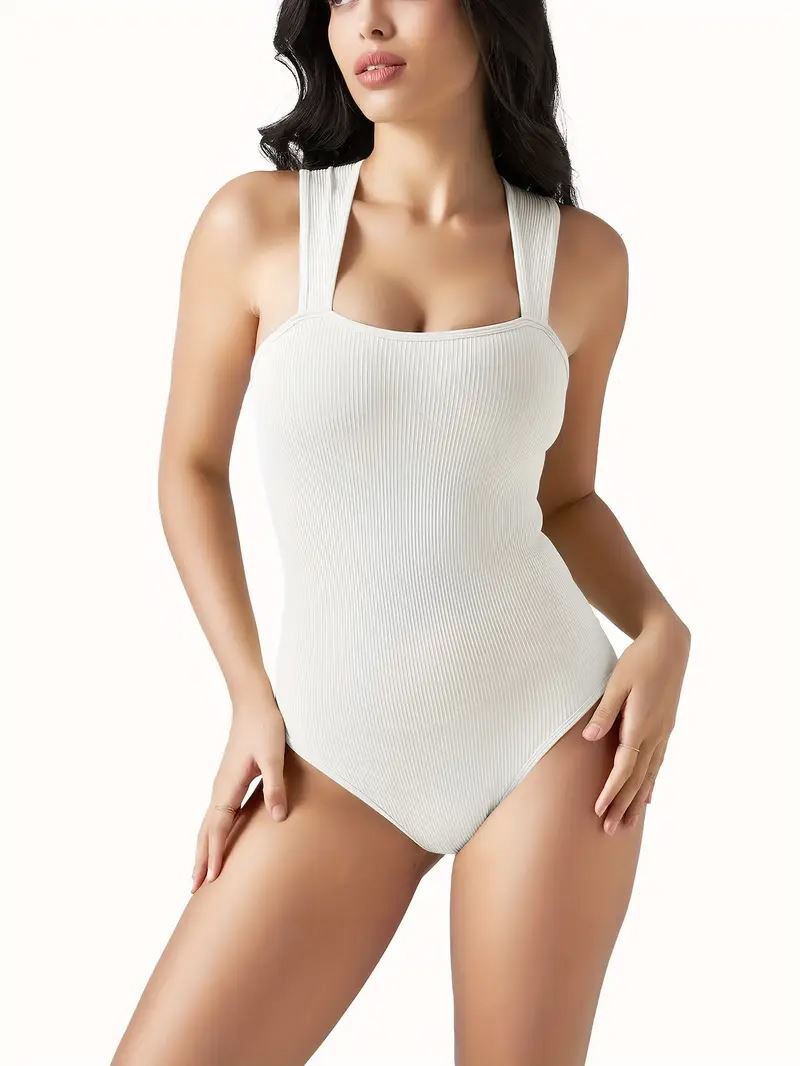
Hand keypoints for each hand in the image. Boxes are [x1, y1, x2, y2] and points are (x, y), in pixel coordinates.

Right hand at [191, 683, 287, 892]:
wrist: (254, 703)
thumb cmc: (265, 727)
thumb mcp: (274, 756)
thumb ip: (276, 786)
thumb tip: (276, 818)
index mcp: (229, 786)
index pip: (218, 828)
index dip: (215, 854)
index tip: (212, 880)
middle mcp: (221, 788)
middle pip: (206, 831)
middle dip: (201, 859)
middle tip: (194, 888)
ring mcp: (224, 784)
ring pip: (209, 822)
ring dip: (204, 847)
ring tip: (201, 870)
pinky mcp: (231, 779)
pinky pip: (219, 813)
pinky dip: (214, 831)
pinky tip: (221, 836)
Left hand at [582, 611, 689, 835]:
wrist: (670, 645)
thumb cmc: (639, 660)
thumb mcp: (617, 682)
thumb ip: (603, 711)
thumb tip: (589, 737)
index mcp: (641, 725)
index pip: (624, 767)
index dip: (611, 791)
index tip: (599, 810)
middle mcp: (655, 734)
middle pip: (637, 778)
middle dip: (623, 805)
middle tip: (610, 831)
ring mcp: (663, 732)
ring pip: (650, 774)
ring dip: (638, 800)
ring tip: (629, 823)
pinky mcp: (666, 727)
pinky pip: (658, 762)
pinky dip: (651, 782)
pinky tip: (648, 795)